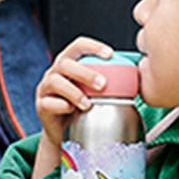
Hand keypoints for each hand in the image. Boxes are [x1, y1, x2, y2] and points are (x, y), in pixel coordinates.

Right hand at [29, 36, 117, 178]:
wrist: (65, 132)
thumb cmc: (84, 108)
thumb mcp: (96, 92)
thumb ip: (109, 82)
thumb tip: (137, 77)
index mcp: (70, 63)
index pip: (79, 46)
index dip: (93, 47)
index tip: (109, 54)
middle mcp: (55, 72)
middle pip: (66, 63)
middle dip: (85, 72)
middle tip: (103, 84)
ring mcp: (46, 88)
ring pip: (55, 81)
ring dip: (74, 91)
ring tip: (88, 103)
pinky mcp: (41, 105)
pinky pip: (48, 102)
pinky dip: (61, 106)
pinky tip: (72, 111)